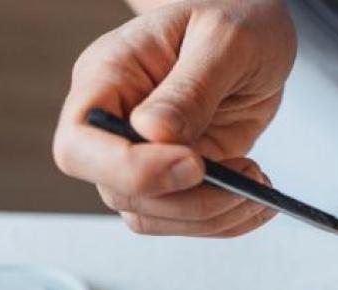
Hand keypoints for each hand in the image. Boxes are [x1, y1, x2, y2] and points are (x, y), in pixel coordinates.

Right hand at [53, 0, 295, 235]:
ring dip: (210, 216)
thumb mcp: (224, 39)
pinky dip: (225, 222)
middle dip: (188, 199)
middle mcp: (116, 122)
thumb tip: (154, 134)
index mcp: (108, 76)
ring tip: (257, 184)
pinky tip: (257, 199)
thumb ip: (191, 87)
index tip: (194, 164)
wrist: (253, 30)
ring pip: (151, 216)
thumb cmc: (235, 19)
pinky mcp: (175, 179)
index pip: (79, 146)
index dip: (128, 170)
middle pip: (120, 192)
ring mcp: (143, 156)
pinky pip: (185, 221)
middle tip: (246, 176)